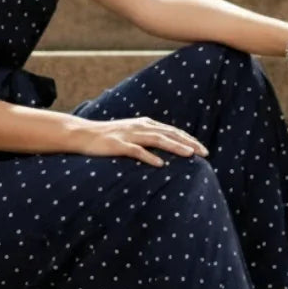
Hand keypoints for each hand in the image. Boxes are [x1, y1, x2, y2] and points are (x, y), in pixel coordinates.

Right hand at [72, 114, 208, 165]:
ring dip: (175, 147)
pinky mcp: (118, 144)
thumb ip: (147, 137)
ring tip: (190, 155)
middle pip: (169, 134)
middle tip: (204, 153)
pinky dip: (149, 157)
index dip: (188, 139)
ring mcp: (129, 135)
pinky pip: (136, 151)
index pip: (172, 130)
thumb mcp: (131, 133)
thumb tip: (166, 147)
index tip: (203, 149)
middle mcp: (140, 127)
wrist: (82, 134)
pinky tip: (160, 164)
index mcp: (145, 124)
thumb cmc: (108, 137)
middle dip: (188, 143)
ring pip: (157, 139)